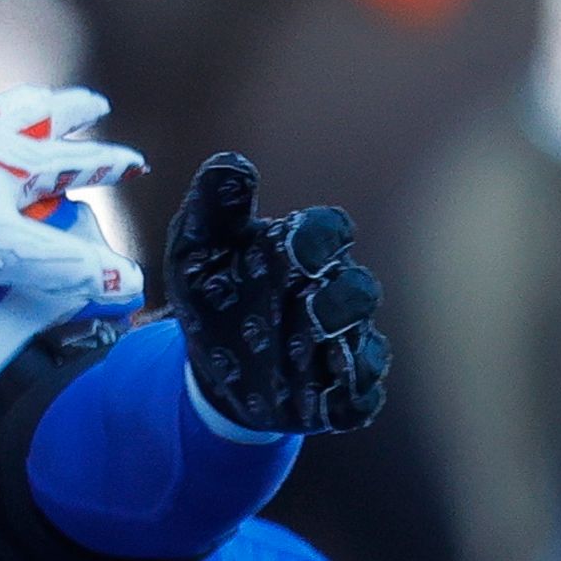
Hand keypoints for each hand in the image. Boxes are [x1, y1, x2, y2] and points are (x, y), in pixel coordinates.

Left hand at [0, 86, 144, 303]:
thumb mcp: (2, 253)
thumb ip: (63, 265)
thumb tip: (127, 281)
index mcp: (17, 161)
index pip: (77, 160)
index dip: (109, 165)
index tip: (136, 165)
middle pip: (40, 114)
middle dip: (72, 112)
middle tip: (93, 104)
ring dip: (27, 103)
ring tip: (35, 100)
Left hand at [167, 154, 388, 436]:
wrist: (209, 371)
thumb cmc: (211, 296)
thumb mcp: (195, 248)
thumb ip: (213, 204)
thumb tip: (235, 163)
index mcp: (301, 251)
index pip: (330, 230)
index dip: (317, 237)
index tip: (288, 247)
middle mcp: (331, 294)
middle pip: (359, 288)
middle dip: (338, 297)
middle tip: (307, 305)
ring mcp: (341, 345)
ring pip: (365, 342)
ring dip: (343, 344)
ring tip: (312, 345)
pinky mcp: (341, 394)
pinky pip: (361, 396)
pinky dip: (348, 396)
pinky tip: (324, 397)